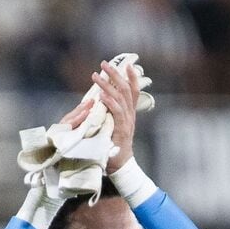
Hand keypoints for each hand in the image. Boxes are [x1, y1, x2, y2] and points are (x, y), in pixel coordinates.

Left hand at [92, 59, 138, 173]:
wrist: (121, 165)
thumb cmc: (115, 146)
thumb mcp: (115, 125)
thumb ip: (112, 113)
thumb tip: (104, 100)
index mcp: (130, 113)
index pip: (133, 91)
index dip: (131, 77)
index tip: (127, 64)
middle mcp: (130, 115)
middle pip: (126, 89)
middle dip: (115, 75)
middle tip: (104, 63)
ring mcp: (127, 122)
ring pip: (120, 98)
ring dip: (107, 85)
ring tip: (96, 76)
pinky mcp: (121, 130)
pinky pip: (116, 113)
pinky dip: (110, 103)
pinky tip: (102, 96)